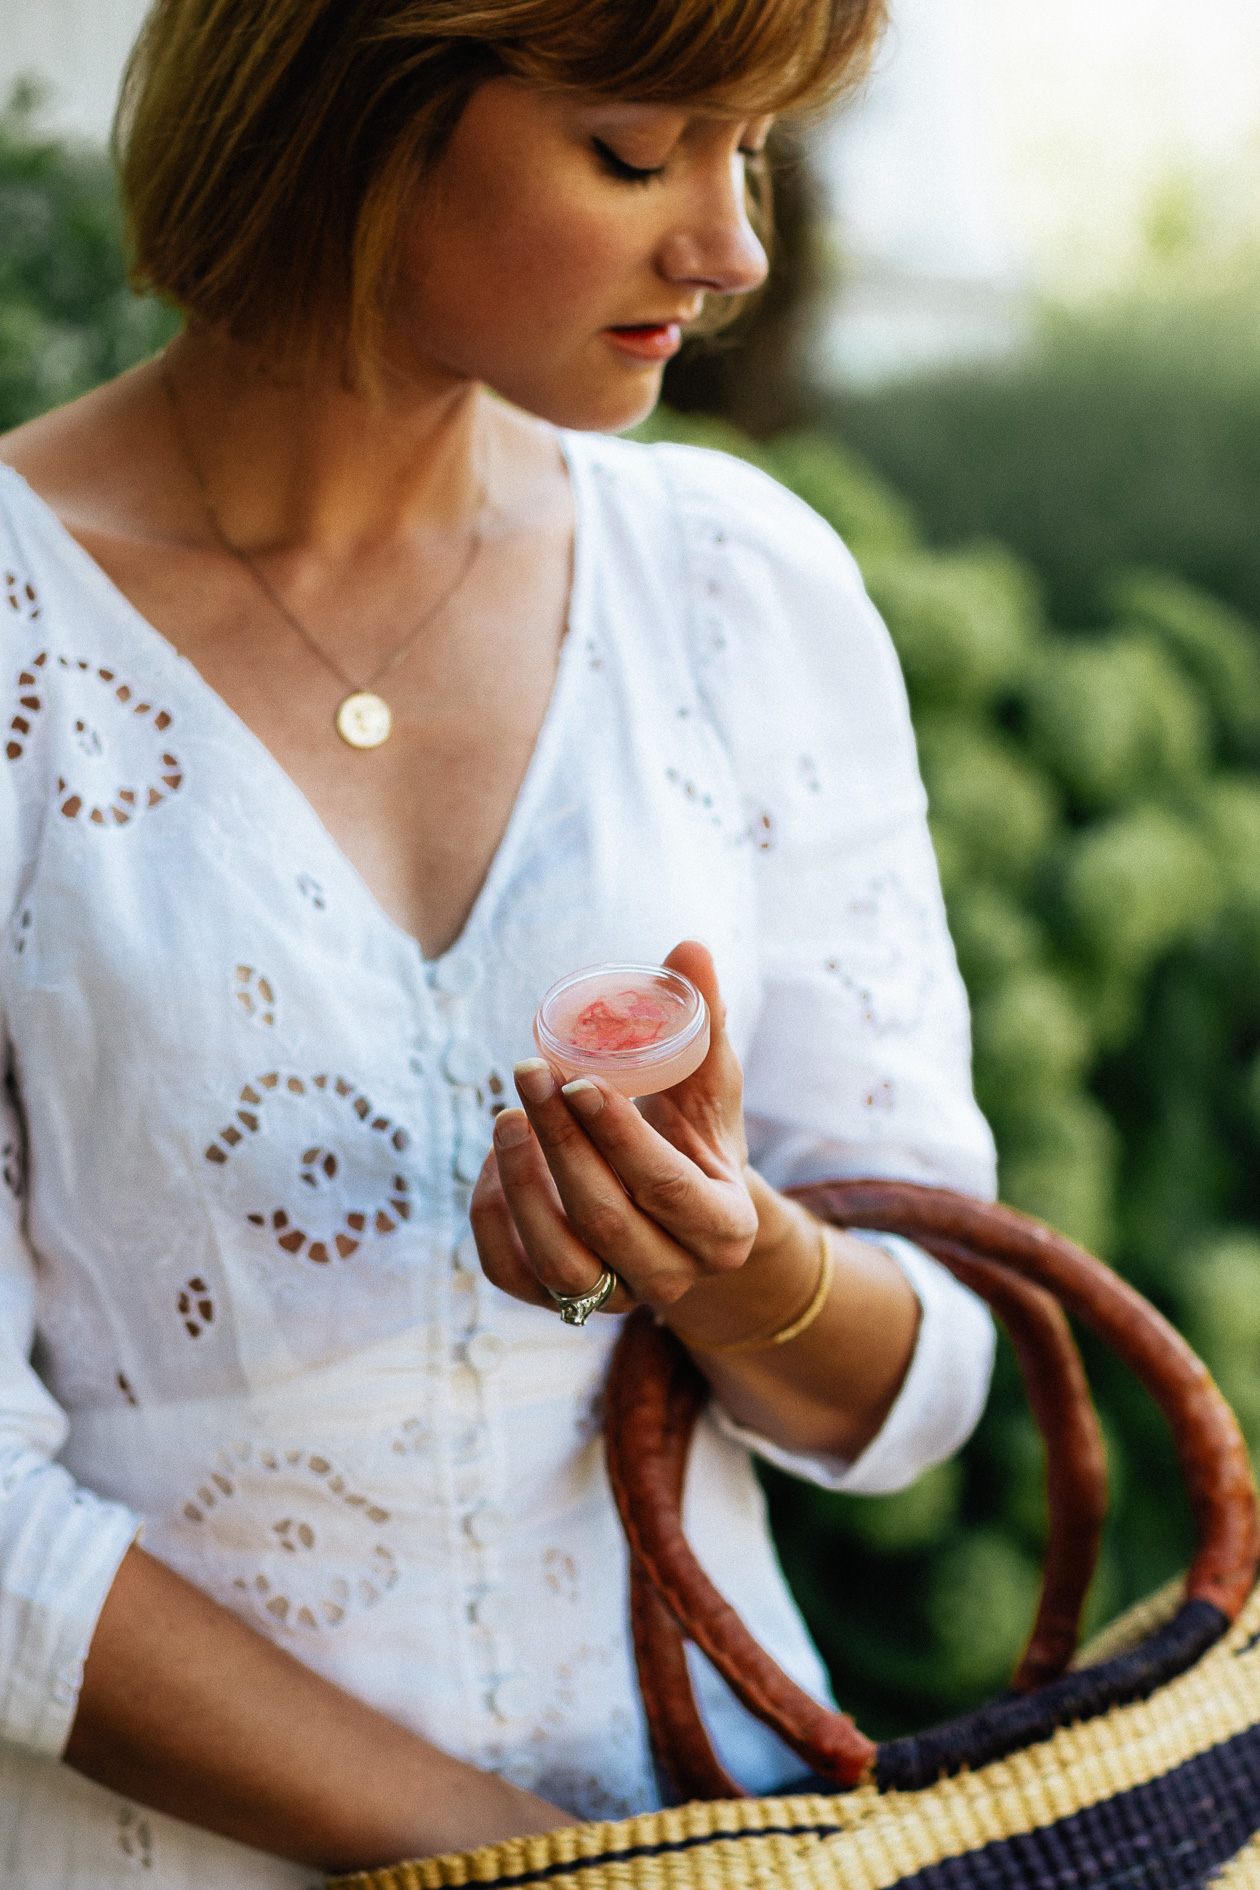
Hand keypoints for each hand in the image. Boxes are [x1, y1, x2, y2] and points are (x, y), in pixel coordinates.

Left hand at [471, 939, 921, 1457]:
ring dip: (523, 1184)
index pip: (668, 1188)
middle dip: (561, 1143)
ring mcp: (619, 1298)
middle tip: (527, 1074)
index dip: (618, 1136)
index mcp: (725, 1229)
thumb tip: (689, 947)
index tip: (577, 1079)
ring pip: (558, 1259)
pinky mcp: (563, 1303)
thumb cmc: (692, 1133)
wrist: (678, 1209)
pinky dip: (494, 1216)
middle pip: (607, 1220)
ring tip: (505, 1117)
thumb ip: (701, 1020)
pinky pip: (512, 1273)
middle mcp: (676, 1278)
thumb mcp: (707, 1082)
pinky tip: (493, 1160)